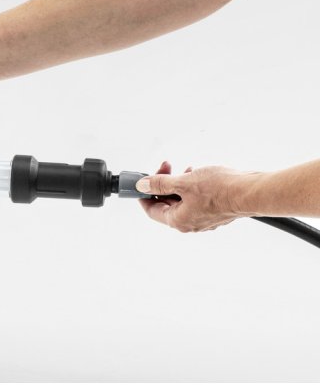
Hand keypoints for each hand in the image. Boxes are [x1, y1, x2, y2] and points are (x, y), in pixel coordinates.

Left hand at [136, 160, 260, 232]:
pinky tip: (195, 173)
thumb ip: (161, 184)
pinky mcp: (214, 210)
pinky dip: (190, 185)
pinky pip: (195, 198)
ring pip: (182, 199)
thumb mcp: (183, 182)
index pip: (152, 210)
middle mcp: (191, 223)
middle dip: (162, 184)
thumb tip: (142, 185)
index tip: (140, 182)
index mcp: (179, 220)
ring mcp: (203, 217)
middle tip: (165, 167)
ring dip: (177, 182)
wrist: (250, 192)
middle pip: (167, 203)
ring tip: (182, 168)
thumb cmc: (220, 190)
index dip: (143, 195)